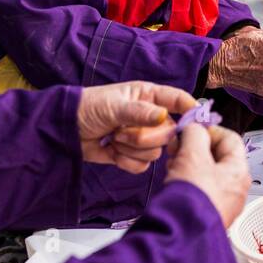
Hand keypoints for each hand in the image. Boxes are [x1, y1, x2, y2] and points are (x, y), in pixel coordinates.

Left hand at [78, 81, 197, 173]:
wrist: (65, 129)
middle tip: (121, 132)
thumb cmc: (88, 107)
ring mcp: (143, 138)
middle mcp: (151, 117)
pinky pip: (142, 166)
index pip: (180, 100)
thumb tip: (165, 117)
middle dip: (144, 137)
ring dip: (131, 149)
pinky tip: (112, 152)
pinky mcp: (132, 156)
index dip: (191, 110)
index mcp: (150, 97)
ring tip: (113, 138)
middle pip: (168, 134)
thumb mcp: (113, 105)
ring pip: (155, 152)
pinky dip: (125, 162)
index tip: (197, 122)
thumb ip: (140, 112)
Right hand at [166, 124, 250, 226]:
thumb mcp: (192, 155)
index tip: (190, 129)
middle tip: (177, 147)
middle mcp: (237, 188)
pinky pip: (201, 190)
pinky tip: (174, 181)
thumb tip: (194, 128)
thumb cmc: (192, 195)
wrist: (181, 234)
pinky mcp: (209, 215)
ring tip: (172, 164)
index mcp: (239, 171)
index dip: (209, 130)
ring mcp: (224, 204)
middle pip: (218, 157)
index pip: (231, 139)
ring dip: (189, 163)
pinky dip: (188, 181)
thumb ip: (195, 134)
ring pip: (208, 174)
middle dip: (195, 148)